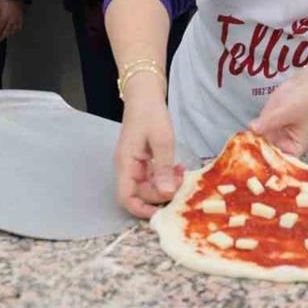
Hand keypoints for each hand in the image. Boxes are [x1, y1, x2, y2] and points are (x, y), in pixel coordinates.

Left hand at [0, 0, 24, 44]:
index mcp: (4, 18)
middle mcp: (11, 20)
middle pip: (5, 32)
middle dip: (0, 38)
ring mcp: (17, 19)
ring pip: (13, 31)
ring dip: (8, 35)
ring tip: (4, 37)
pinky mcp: (21, 17)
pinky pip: (19, 26)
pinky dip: (16, 31)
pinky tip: (13, 32)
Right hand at [114, 93, 182, 217]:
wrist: (145, 94)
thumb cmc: (150, 113)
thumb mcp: (161, 140)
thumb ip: (163, 168)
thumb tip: (167, 193)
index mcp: (126, 164)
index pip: (125, 197)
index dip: (140, 209)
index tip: (160, 213)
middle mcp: (128, 167)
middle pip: (140, 194)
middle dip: (160, 195)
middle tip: (180, 185)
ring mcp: (136, 164)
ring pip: (149, 186)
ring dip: (165, 186)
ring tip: (182, 175)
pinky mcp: (144, 160)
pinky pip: (153, 176)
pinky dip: (166, 176)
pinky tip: (178, 169)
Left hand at [250, 65, 307, 156]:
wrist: (305, 84)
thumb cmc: (303, 100)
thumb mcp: (286, 112)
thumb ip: (269, 122)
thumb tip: (253, 129)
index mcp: (295, 149)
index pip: (280, 161)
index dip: (267, 163)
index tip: (254, 163)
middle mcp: (283, 145)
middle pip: (267, 155)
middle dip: (255, 154)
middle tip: (241, 157)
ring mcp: (274, 135)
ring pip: (259, 143)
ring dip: (249, 145)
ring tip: (238, 149)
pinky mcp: (266, 125)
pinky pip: (256, 132)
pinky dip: (249, 134)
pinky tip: (241, 138)